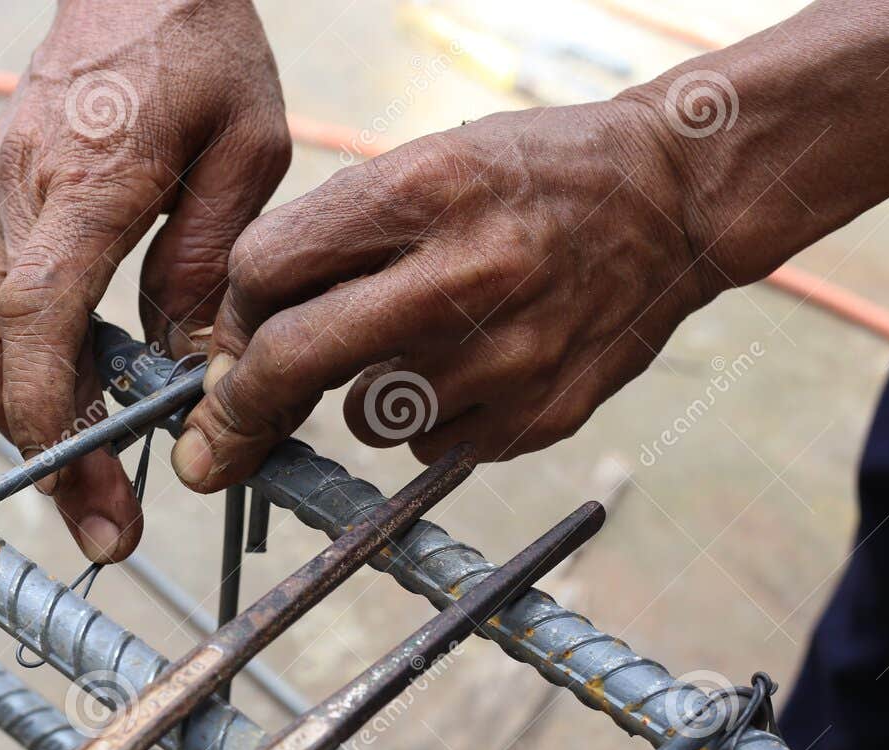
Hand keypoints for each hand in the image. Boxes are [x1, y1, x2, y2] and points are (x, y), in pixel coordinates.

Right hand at [0, 0, 288, 561]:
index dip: (49, 416)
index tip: (87, 493)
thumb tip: (184, 363)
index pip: (36, 319)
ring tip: (63, 473)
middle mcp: (12, 194)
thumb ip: (208, 260)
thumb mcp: (248, 151)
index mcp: (85, 186)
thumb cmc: (203, 53)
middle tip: (108, 524)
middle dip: (45, 450)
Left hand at [171, 101, 712, 488]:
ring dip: (363, 398)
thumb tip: (244, 340)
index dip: (234, 317)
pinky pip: (431, 447)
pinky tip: (479, 368)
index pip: (269, 268)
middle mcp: (463, 271)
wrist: (673, 200)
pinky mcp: (538, 414)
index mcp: (423, 189)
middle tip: (215, 440)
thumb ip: (337, 238)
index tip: (229, 348)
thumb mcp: (430, 162)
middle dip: (238, 409)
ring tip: (424, 345)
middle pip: (295, 358)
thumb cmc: (532, 178)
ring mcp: (506, 353)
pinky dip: (431, 422)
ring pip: (364, 417)